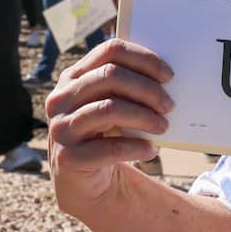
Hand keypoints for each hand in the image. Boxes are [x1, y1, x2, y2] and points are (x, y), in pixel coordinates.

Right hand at [46, 40, 174, 218]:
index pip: (110, 51)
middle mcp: (61, 98)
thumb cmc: (105, 135)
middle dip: (147, 89)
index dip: (143, 59)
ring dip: (144, 116)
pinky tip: (151, 150)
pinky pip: (109, 148)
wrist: (83, 181)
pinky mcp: (67, 157)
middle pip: (110, 76)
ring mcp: (61, 128)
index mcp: (74, 77)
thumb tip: (169, 78)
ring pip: (109, 109)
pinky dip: (136, 147)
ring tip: (163, 127)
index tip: (169, 75)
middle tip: (169, 105)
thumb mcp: (111, 105)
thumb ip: (127, 88)